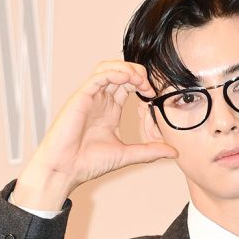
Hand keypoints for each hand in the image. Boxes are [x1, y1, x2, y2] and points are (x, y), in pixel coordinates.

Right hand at [13, 61, 176, 209]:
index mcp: (110, 110)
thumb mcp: (127, 155)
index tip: (154, 94)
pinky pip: (98, 76)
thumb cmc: (88, 163)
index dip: (143, 84)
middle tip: (149, 85)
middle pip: (119, 72)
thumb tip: (173, 152)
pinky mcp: (81, 98)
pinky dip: (113, 73)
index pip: (128, 85)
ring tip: (139, 80)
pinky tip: (126, 80)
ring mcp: (90, 97)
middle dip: (138, 73)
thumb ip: (149, 151)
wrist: (65, 170)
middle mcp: (100, 101)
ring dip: (126, 69)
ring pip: (108, 68)